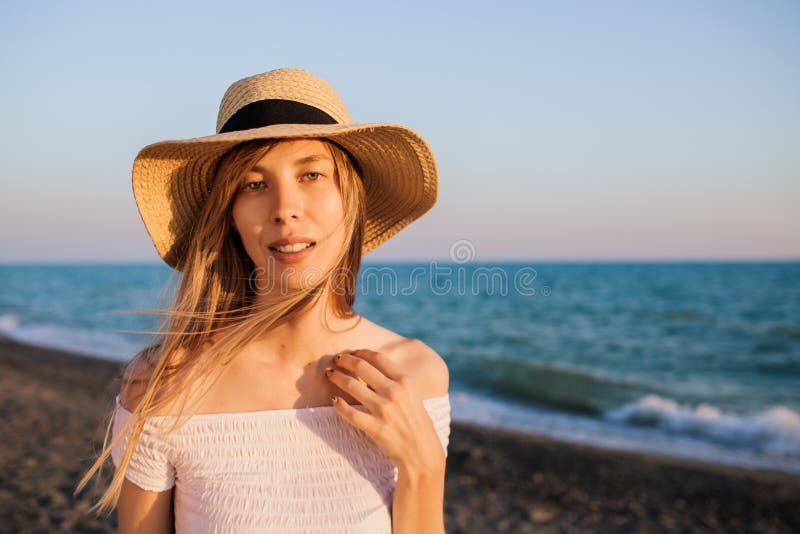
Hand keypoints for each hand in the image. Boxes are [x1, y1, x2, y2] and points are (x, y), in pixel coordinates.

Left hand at [325, 349, 445, 477]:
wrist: (422, 451)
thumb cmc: (416, 422)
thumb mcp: (412, 396)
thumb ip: (395, 382)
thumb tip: (372, 369)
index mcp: (404, 382)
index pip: (378, 358)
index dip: (361, 352)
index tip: (352, 352)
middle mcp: (393, 392)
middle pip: (362, 367)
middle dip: (345, 360)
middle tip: (335, 360)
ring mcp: (383, 410)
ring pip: (351, 386)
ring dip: (337, 377)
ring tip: (329, 375)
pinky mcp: (375, 428)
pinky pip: (350, 413)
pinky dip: (339, 405)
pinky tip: (334, 401)